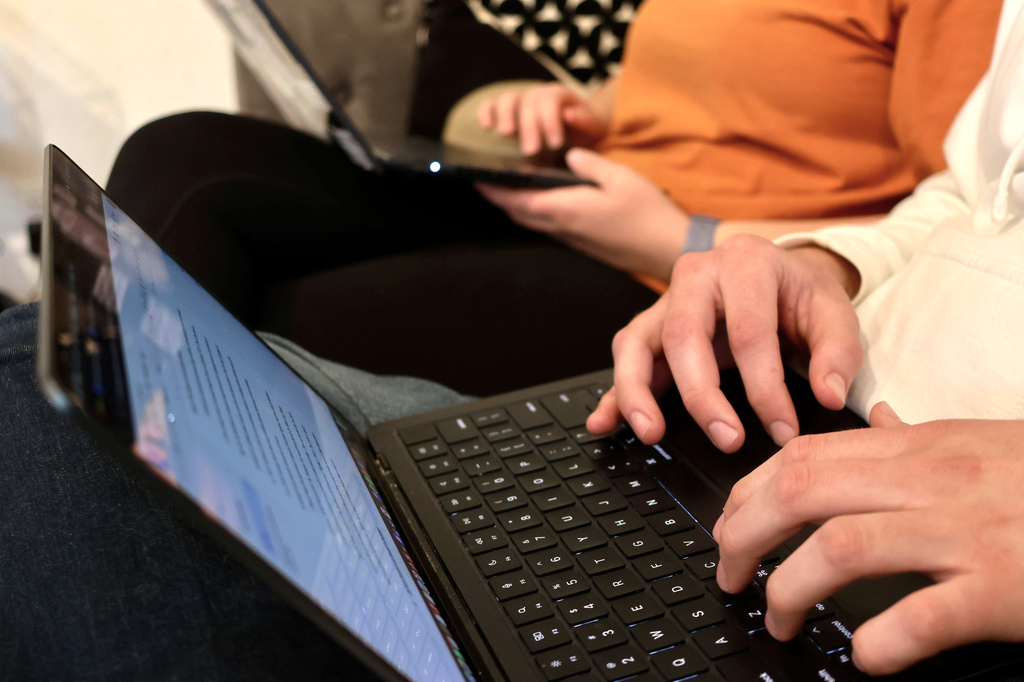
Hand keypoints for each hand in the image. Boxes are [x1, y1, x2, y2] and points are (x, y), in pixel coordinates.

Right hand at [477, 83, 608, 155]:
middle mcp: (538, 94)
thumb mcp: (593, 127)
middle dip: (529, 127)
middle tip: (531, 150)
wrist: (580, 127)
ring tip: (507, 134)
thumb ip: (584, 121)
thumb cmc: (585, 130)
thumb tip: (568, 115)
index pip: (550, 102)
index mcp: (559, 94)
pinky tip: (486, 127)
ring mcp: (521, 101)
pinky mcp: (507, 111)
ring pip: (507, 99)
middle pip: (528, 103)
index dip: (551, 122)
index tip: (554, 144)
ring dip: (505, 116)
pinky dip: (486, 113)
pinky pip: (491, 105)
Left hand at [477, 149, 689, 279]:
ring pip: (532, 222)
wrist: (667, 250)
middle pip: (519, 213)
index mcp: (565, 209)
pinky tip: (540, 201)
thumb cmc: (647, 214)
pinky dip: (535, 212)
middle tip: (484, 181)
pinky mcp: (582, 243)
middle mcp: (562, 227)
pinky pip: (548, 226)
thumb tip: (569, 155)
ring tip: (506, 188)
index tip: (474, 178)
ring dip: (515, 206)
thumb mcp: (621, 177)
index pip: (517, 199)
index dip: (493, 189)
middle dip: (498, 198)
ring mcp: (571, 238)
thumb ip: (590, 163)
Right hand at [587, 236, 861, 449]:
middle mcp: (696, 275)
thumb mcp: (835, 313)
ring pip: (637, 344)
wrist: (779, 275)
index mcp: (745, 262)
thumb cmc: (801, 295)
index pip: (750, 331)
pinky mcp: (651, 327)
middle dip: (701, 395)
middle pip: (683, 335)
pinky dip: (614, 394)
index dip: (765, 387)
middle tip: (727, 439)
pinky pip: (626, 359)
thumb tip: (829, 397)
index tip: (782, 430)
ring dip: (638, 392)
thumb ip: (838, 354)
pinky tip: (604, 423)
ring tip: (650, 433)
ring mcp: (666, 301)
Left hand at [713, 406, 1023, 674]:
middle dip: (744, 535)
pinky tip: (864, 657)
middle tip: (728, 573)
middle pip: (801, 494)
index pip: (803, 456)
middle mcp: (930, 481)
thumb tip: (874, 417)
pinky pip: (919, 618)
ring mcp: (965, 533)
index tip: (728, 523)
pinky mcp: (1002, 589)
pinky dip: (879, 643)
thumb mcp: (981, 440)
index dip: (749, 492)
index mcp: (919, 446)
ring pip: (840, 549)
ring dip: (789, 589)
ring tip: (777, 618)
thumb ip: (916, 434)